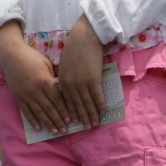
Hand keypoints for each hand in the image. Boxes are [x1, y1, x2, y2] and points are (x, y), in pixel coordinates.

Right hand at [0, 22, 71, 134]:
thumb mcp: (46, 64)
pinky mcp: (18, 97)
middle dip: (58, 121)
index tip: (70, 120)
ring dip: (48, 123)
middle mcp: (36, 90)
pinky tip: (38, 127)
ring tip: (55, 132)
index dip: (64, 111)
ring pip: (39, 113)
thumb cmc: (31, 57)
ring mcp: (26, 95)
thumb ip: (54, 78)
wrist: (11, 54)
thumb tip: (62, 90)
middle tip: (65, 131)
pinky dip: (33, 120)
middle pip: (50, 109)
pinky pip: (26, 111)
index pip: (57, 100)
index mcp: (45, 81)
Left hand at [56, 16, 106, 130]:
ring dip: (92, 115)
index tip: (74, 123)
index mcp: (62, 80)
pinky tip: (103, 112)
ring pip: (87, 103)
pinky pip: (97, 97)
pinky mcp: (93, 79)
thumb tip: (70, 90)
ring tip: (95, 124)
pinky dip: (100, 105)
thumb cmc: (76, 48)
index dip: (72, 113)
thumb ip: (66, 78)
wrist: (85, 37)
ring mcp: (82, 82)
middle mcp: (70, 84)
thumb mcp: (65, 64)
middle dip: (82, 118)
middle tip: (86, 128)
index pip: (66, 101)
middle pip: (77, 105)